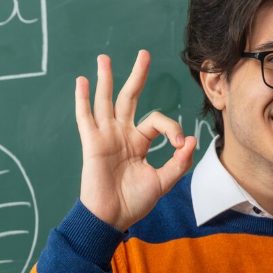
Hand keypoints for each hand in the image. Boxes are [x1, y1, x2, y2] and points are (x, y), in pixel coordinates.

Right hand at [75, 50, 195, 231]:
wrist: (112, 218)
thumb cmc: (134, 202)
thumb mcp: (163, 182)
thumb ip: (178, 162)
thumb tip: (191, 140)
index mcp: (139, 142)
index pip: (157, 121)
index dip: (172, 129)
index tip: (180, 147)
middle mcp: (122, 134)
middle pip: (130, 98)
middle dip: (137, 76)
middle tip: (144, 54)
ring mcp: (106, 136)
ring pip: (105, 101)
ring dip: (105, 79)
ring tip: (103, 58)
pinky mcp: (92, 143)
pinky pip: (86, 118)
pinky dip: (82, 100)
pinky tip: (81, 81)